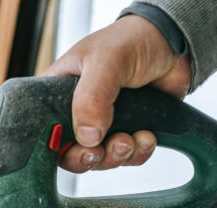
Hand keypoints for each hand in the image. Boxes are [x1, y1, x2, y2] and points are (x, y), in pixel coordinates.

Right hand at [40, 15, 192, 172]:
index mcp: (58, 93)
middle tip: (101, 151)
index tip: (72, 148)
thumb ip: (92, 97)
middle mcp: (78, 112)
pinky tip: (147, 135)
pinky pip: (128, 157)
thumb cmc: (132, 40)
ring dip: (117, 155)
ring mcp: (104, 124)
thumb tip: (87, 136)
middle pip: (70, 153)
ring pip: (101, 159)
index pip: (43, 130)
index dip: (53, 147)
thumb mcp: (106, 61)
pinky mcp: (129, 132)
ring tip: (131, 138)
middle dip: (89, 158)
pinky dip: (139, 153)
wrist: (174, 43)